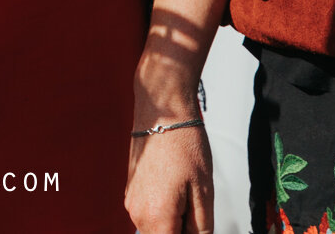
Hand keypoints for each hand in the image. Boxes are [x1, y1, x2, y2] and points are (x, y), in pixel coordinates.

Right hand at [125, 116, 213, 233]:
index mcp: (157, 217)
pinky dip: (164, 210)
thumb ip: (200, 228)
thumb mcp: (204, 191)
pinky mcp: (131, 192)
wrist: (162, 113)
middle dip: (181, 230)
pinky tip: (176, 187)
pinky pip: (149, 213)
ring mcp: (131, 203)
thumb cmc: (184, 145)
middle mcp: (138, 214)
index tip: (196, 226)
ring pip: (156, 228)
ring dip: (173, 222)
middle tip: (195, 209)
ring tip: (187, 194)